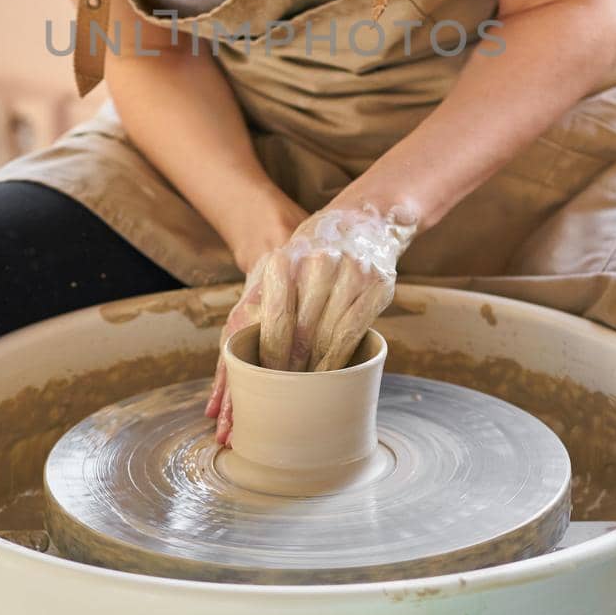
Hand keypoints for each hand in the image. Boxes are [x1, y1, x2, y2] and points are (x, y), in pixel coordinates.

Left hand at [203, 199, 419, 444]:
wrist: (366, 219)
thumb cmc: (313, 252)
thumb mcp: (282, 265)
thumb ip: (261, 302)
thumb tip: (238, 349)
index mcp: (286, 260)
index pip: (274, 321)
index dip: (269, 359)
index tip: (262, 383)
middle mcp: (318, 264)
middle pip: (300, 334)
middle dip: (290, 370)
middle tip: (282, 396)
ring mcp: (351, 273)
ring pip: (328, 337)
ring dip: (316, 370)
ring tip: (305, 391)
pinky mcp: (377, 285)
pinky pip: (355, 332)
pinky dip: (342, 357)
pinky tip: (333, 373)